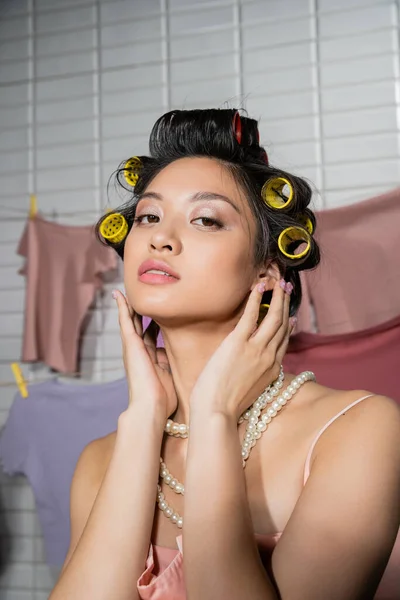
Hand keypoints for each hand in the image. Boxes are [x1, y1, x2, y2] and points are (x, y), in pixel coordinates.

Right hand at [112, 289, 177, 422]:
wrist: (152, 407)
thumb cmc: (163, 398)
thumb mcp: (171, 374)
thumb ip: (172, 361)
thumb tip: (179, 351)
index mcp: (150, 358)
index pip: (151, 334)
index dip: (154, 321)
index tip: (159, 310)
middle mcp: (138, 351)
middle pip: (138, 324)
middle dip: (139, 310)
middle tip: (141, 293)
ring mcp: (132, 347)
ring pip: (129, 320)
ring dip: (129, 304)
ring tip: (128, 289)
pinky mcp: (129, 344)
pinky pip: (124, 321)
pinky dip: (121, 307)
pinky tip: (119, 294)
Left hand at [190, 279, 294, 421]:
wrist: (216, 412)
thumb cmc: (225, 406)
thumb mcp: (249, 391)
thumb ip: (255, 376)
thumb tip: (252, 369)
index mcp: (272, 370)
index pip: (284, 341)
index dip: (288, 325)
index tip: (291, 313)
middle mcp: (269, 357)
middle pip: (282, 325)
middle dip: (286, 303)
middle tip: (286, 288)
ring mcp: (256, 349)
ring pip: (273, 317)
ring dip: (277, 297)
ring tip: (278, 282)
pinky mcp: (238, 343)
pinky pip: (251, 315)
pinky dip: (255, 300)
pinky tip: (258, 287)